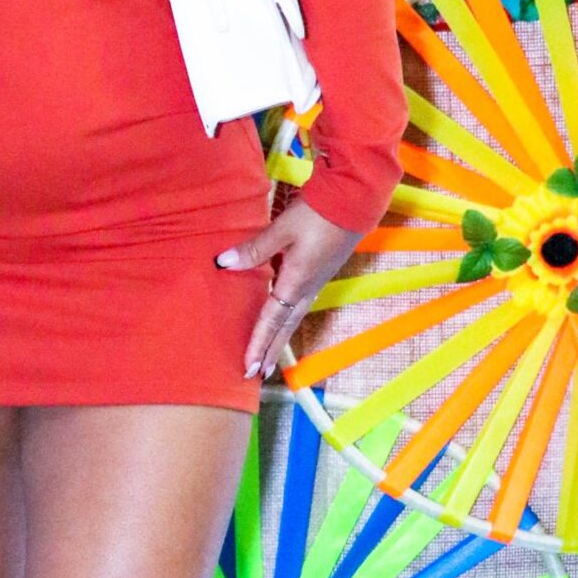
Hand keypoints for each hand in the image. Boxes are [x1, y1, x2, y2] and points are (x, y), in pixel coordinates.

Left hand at [217, 196, 362, 380]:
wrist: (354, 202)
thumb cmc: (318, 215)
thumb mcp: (283, 229)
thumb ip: (254, 249)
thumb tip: (223, 263)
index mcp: (296, 282)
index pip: (271, 321)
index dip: (258, 344)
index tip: (248, 367)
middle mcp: (306, 289)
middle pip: (284, 328)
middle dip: (270, 351)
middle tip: (257, 374)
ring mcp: (315, 283)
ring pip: (292, 319)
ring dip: (279, 339)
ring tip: (268, 357)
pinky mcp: (318, 274)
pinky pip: (298, 306)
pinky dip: (286, 321)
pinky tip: (280, 320)